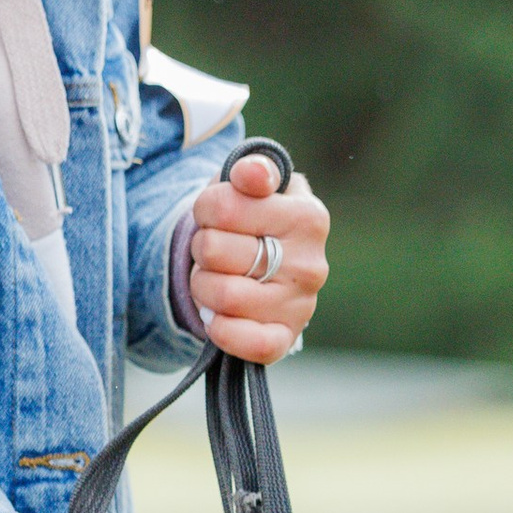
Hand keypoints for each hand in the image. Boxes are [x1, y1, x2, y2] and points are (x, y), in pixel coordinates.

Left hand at [189, 153, 327, 363]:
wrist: (270, 267)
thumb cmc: (256, 219)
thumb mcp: (256, 183)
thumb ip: (253, 169)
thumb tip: (251, 175)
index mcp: (308, 217)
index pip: (224, 206)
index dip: (206, 208)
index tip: (216, 211)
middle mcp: (311, 263)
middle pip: (215, 250)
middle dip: (201, 246)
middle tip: (213, 248)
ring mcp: (301, 305)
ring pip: (221, 295)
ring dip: (202, 285)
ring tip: (215, 276)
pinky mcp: (286, 338)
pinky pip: (249, 343)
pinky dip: (222, 330)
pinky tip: (218, 316)